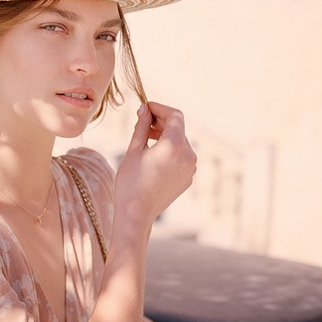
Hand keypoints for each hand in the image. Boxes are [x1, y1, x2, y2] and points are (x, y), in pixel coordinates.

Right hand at [114, 102, 196, 223]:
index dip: (160, 108)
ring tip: (146, 138)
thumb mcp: (134, 150)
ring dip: (166, 135)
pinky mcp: (188, 177)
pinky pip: (182, 156)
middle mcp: (188, 155)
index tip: (146, 108)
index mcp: (174, 146)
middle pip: (178, 128)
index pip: (175, 115)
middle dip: (161, 122)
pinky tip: (154, 155)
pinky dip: (170, 150)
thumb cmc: (130, 182)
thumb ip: (142, 126)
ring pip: (180, 142)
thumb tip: (144, 109)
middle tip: (142, 121)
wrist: (136, 213)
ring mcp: (190, 167)